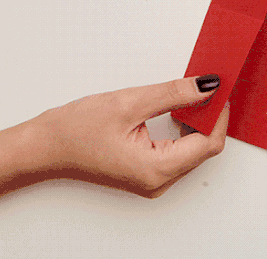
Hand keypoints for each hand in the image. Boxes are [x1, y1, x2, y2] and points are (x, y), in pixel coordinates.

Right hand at [0, 75, 227, 200]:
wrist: (44, 146)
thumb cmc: (76, 129)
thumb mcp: (131, 102)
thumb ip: (175, 93)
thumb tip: (208, 85)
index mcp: (156, 169)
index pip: (209, 144)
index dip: (220, 114)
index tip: (222, 88)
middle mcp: (158, 182)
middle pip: (204, 148)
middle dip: (210, 115)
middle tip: (209, 84)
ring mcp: (153, 180)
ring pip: (193, 149)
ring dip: (198, 121)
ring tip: (191, 94)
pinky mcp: (147, 172)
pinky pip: (179, 151)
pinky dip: (184, 129)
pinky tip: (178, 109)